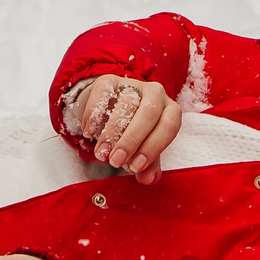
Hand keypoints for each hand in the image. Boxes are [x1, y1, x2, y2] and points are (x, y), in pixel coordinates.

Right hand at [65, 75, 181, 182]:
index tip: (135, 167)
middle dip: (132, 140)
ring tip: (101, 153)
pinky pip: (103, 93)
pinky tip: (89, 132)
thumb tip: (149, 180)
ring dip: (112, 132)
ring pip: (126, 103)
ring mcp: (133, 84)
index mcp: (170, 111)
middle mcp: (156, 93)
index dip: (153, 148)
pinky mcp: (110, 79)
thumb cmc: (130, 133)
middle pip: (149, 113)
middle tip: (115, 161)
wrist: (106, 111)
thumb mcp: (141, 149)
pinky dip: (94, 114)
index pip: (169, 126)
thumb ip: (147, 165)